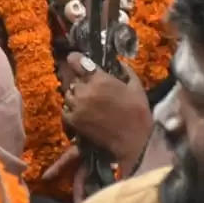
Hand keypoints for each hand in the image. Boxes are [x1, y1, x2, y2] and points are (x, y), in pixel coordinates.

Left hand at [61, 52, 152, 168]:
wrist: (135, 143)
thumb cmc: (138, 114)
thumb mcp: (137, 88)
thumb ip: (127, 71)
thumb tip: (119, 63)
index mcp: (100, 79)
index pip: (76, 61)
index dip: (75, 60)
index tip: (76, 61)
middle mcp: (85, 90)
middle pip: (74, 80)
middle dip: (81, 83)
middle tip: (92, 91)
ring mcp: (77, 106)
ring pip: (68, 94)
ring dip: (76, 97)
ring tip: (87, 104)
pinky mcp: (74, 121)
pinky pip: (65, 110)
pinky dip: (71, 110)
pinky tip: (81, 113)